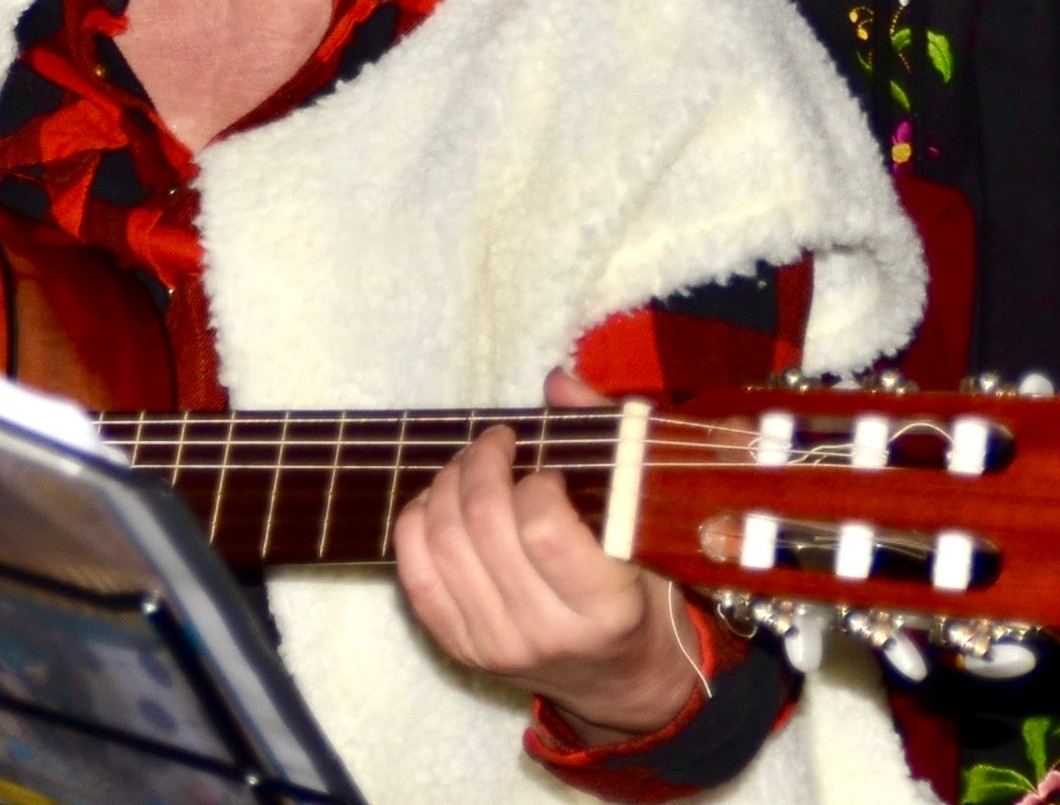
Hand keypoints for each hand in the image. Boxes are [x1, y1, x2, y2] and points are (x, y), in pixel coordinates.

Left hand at [392, 367, 706, 744]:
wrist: (620, 680)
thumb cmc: (640, 592)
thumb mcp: (645, 527)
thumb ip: (611, 444)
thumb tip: (558, 379)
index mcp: (605, 608)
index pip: (543, 528)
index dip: (535, 481)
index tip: (545, 467)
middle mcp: (545, 634)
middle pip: (482, 527)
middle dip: (481, 464)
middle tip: (495, 443)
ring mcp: (495, 647)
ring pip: (441, 543)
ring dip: (446, 484)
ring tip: (470, 466)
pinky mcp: (460, 650)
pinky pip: (414, 575)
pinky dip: (415, 524)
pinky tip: (438, 501)